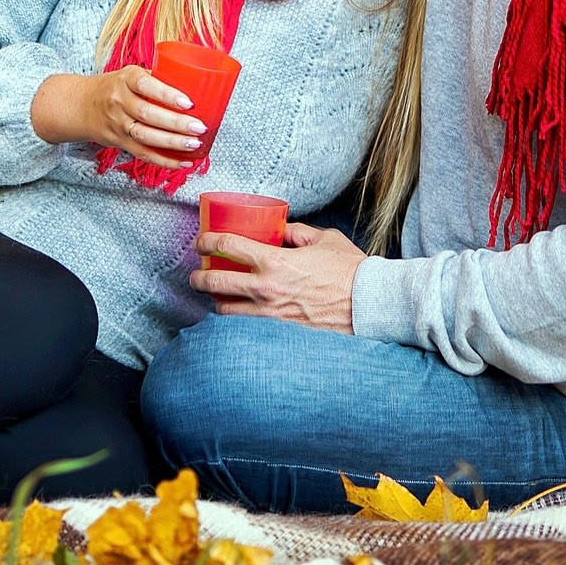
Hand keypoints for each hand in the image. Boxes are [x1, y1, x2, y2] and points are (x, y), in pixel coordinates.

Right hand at [29, 67, 204, 167]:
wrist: (81, 105)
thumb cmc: (114, 87)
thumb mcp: (129, 74)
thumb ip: (156, 78)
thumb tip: (195, 83)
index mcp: (125, 80)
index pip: (145, 84)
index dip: (166, 94)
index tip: (188, 102)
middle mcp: (119, 102)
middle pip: (148, 115)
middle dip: (176, 123)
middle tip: (199, 127)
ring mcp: (119, 125)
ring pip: (145, 137)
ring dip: (172, 143)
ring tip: (194, 144)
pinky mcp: (120, 142)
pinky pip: (143, 154)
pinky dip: (164, 161)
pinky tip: (184, 163)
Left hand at [190, 224, 364, 330]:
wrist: (369, 305)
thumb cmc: (350, 270)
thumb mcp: (324, 240)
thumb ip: (298, 233)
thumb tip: (281, 230)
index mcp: (275, 261)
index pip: (227, 246)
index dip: (207, 241)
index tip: (202, 242)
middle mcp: (266, 289)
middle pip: (215, 283)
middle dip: (198, 278)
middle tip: (196, 275)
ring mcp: (270, 315)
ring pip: (225, 311)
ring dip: (215, 303)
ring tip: (215, 298)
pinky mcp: (279, 334)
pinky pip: (245, 329)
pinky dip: (236, 322)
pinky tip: (236, 317)